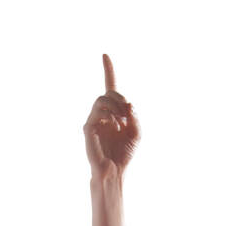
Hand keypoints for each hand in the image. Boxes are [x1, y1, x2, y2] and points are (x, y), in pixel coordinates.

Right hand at [83, 53, 139, 173]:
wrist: (115, 171)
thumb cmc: (124, 153)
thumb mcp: (136, 131)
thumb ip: (134, 114)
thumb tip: (127, 103)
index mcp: (113, 111)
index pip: (109, 86)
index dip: (108, 70)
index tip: (104, 54)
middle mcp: (102, 113)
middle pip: (110, 92)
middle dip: (121, 99)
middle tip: (129, 113)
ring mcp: (94, 119)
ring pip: (102, 99)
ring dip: (116, 106)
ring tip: (122, 121)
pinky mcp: (88, 128)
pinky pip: (98, 111)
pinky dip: (110, 115)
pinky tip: (115, 128)